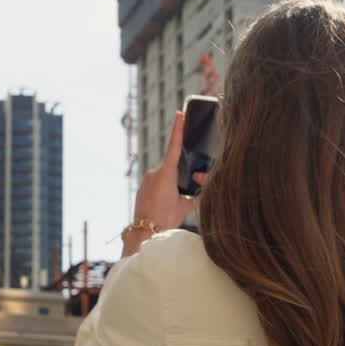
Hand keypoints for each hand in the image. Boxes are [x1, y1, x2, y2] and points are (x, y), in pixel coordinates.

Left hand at [133, 110, 204, 230]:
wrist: (144, 231)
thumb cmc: (165, 218)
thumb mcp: (184, 207)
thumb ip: (194, 196)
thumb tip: (202, 193)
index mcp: (167, 173)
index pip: (174, 146)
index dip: (178, 130)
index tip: (179, 114)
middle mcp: (154, 172)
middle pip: (172, 167)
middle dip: (179, 177)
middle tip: (180, 196)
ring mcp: (146, 179)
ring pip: (164, 176)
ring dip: (170, 186)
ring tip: (170, 205)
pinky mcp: (142, 187)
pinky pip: (156, 184)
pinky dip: (162, 191)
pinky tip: (163, 205)